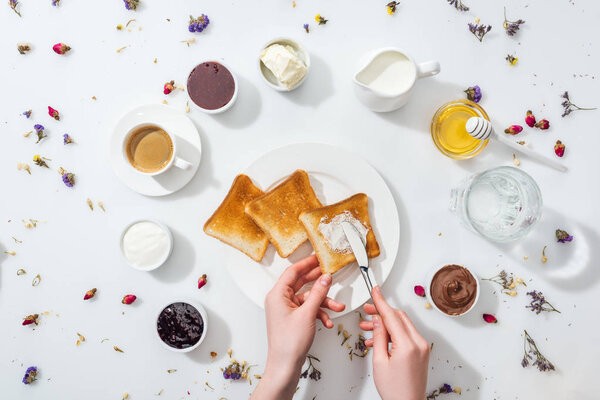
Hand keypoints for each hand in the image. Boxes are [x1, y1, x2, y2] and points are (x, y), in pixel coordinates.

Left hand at [251, 255, 344, 399]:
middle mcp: (280, 300)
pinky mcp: (292, 319)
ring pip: (308, 298)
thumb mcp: (307, 314)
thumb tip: (325, 278)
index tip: (318, 257)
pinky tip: (327, 321)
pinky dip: (319, 313)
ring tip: (336, 307)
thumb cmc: (289, 343)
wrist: (285, 366)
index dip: (307, 263)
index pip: (293, 271)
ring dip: (323, 302)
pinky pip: (308, 309)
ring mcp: (286, 310)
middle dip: (318, 282)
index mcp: (277, 295)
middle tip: (330, 273)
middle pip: (301, 283)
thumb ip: (318, 293)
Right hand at [359, 286, 429, 399]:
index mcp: (407, 345)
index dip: (381, 302)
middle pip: (399, 317)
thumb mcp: (379, 361)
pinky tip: (379, 339)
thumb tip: (378, 320)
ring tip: (368, 328)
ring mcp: (422, 347)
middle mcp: (418, 343)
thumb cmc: (394, 390)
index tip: (375, 291)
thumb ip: (379, 337)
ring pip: (402, 325)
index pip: (392, 316)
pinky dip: (393, 333)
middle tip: (368, 310)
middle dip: (382, 311)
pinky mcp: (421, 352)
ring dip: (386, 323)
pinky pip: (406, 335)